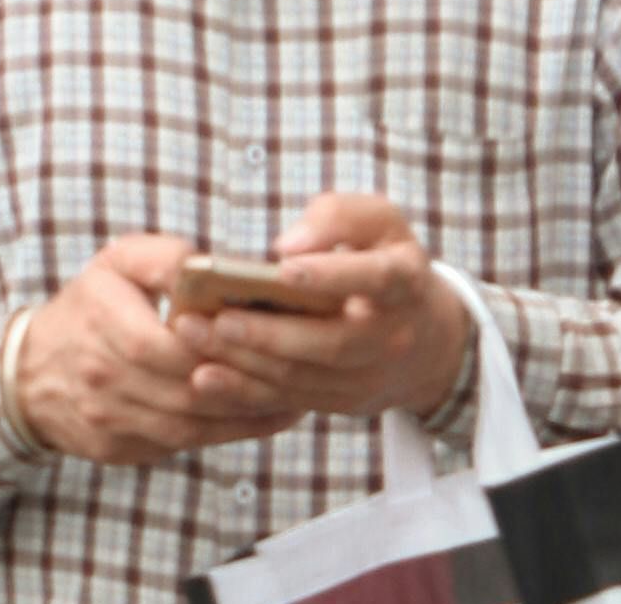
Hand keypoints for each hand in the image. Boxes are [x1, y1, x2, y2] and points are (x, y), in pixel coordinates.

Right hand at [12, 234, 291, 465]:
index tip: (263, 336)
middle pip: (183, 390)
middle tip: (298, 370)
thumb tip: (208, 267)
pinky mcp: (116, 448)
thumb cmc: (90, 304)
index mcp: (99, 318)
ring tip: (295, 395)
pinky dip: (226, 434)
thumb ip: (164, 256)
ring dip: (243, 414)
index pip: (161, 344)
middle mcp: (99, 374)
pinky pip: (179, 446)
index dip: (213, 346)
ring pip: (187, 425)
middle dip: (242, 383)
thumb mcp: (117, 262)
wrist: (29, 373)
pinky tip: (264, 417)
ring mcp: (105, 418)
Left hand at [182, 192, 474, 425]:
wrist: (427, 340)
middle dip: (268, 332)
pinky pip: (291, 401)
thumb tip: (285, 246)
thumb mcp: (380, 223)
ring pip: (303, 376)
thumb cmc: (386, 261)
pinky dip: (245, 392)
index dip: (331, 275)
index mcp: (405, 281)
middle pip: (329, 342)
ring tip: (193, 337)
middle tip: (214, 317)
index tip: (283, 269)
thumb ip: (339, 217)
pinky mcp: (342, 402)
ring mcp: (367, 376)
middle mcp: (390, 336)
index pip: (374, 278)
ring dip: (245, 362)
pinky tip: (204, 377)